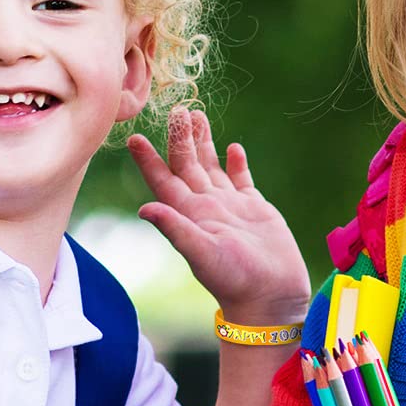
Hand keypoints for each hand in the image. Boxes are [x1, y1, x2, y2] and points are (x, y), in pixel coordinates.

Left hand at [128, 107, 309, 323]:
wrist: (272, 297)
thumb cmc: (236, 280)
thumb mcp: (202, 253)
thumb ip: (176, 228)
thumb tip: (143, 209)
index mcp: (190, 214)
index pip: (163, 180)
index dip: (148, 159)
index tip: (133, 137)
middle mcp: (206, 207)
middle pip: (187, 164)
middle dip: (180, 137)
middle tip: (177, 109)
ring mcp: (230, 207)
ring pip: (211, 166)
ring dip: (204, 142)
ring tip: (198, 115)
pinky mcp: (255, 210)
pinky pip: (242, 180)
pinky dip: (236, 163)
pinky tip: (233, 148)